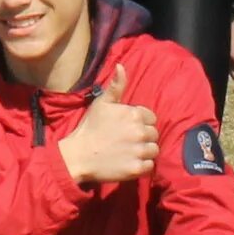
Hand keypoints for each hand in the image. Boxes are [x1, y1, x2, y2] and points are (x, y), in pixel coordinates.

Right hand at [55, 66, 156, 184]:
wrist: (79, 155)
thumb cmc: (90, 128)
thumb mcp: (101, 103)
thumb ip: (116, 85)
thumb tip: (121, 66)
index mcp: (133, 114)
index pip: (151, 118)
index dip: (141, 122)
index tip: (128, 128)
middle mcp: (139, 131)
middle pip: (154, 134)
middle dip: (144, 137)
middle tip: (128, 141)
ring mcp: (139, 151)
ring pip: (154, 150)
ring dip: (145, 151)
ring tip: (130, 152)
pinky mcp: (137, 168)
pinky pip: (150, 165)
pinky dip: (142, 165)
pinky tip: (129, 162)